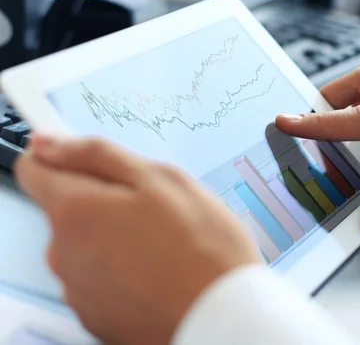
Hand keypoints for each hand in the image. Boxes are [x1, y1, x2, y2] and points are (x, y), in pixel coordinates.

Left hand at [15, 136, 258, 344]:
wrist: (224, 317)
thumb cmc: (204, 246)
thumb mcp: (162, 179)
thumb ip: (97, 155)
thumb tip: (47, 144)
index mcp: (75, 211)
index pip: (33, 168)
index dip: (63, 158)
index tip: (94, 164)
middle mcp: (62, 253)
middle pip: (67, 208)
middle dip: (103, 201)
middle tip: (154, 209)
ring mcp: (77, 290)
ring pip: (85, 244)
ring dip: (114, 237)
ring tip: (162, 245)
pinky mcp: (95, 316)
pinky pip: (98, 278)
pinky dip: (121, 271)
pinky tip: (157, 273)